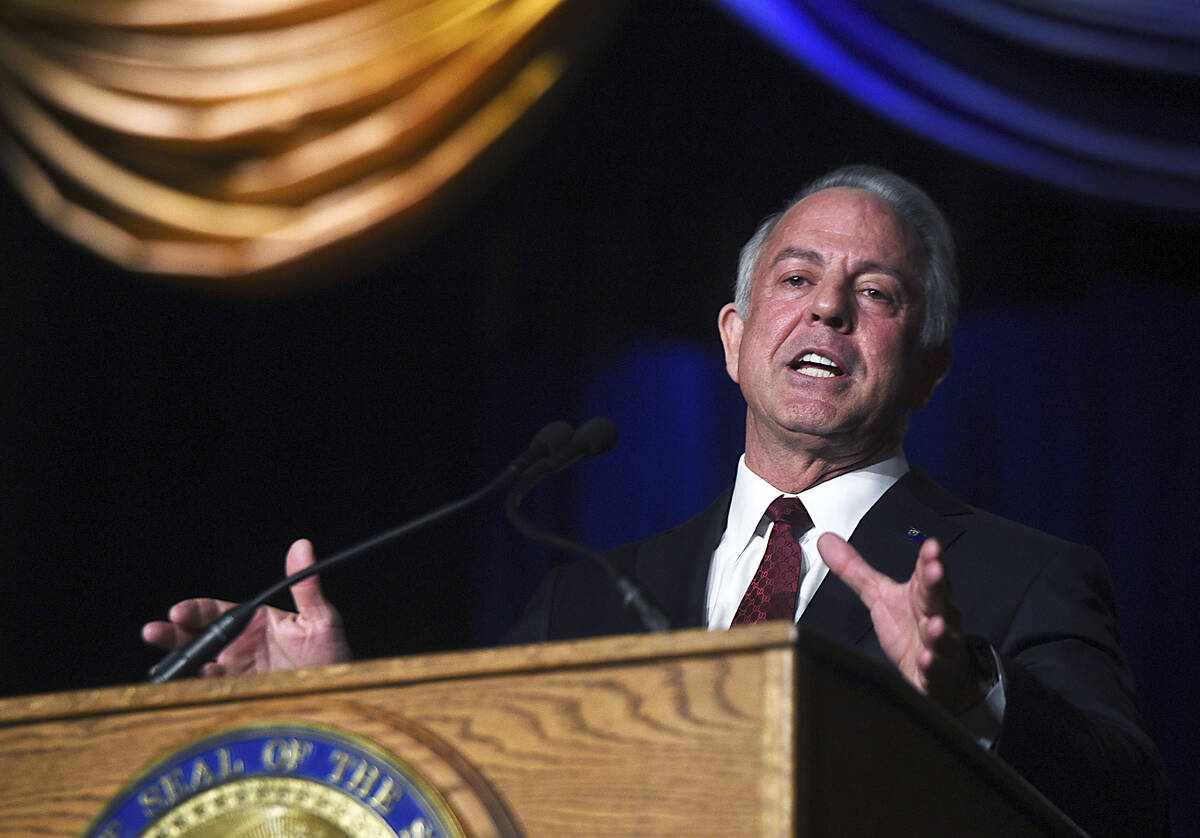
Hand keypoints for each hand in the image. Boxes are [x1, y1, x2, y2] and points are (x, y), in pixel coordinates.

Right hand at [142, 539, 351, 676]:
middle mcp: (241, 644)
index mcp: (255, 621)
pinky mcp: (238, 694)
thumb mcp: (321, 619)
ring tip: (162, 667)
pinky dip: (196, 687)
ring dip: (178, 662)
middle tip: (154, 632)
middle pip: (199, 636)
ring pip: (198, 663)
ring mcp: (237, 671)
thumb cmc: (331, 656)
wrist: (337, 696)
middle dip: (173, 634)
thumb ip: (307, 586)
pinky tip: (191, 684)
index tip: (178, 612)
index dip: (195, 610)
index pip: (217, 611)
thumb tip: (302, 547)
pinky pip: (211, 690)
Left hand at [818, 533, 980, 712]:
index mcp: (922, 594)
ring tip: (935, 623)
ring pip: (942, 636)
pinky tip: (926, 659)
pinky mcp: (936, 674)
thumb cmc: (910, 628)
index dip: (929, 558)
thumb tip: (826, 540)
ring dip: (939, 629)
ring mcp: (939, 645)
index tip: (930, 544)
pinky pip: (935, 669)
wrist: (940, 673)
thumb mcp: (879, 596)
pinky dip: (932, 665)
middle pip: (938, 598)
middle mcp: (936, 616)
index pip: (927, 572)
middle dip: (937, 583)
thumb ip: (854, 570)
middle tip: (935, 569)